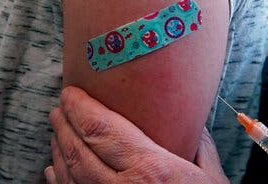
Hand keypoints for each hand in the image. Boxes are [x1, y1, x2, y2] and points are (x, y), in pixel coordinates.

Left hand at [46, 86, 229, 183]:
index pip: (100, 129)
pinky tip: (54, 169)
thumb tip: (193, 124)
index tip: (70, 92)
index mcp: (149, 169)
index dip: (79, 107)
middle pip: (78, 149)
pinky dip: (59, 180)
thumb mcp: (212, 180)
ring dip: (58, 149)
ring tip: (56, 132)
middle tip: (59, 108)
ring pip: (69, 175)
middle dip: (63, 124)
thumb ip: (199, 148)